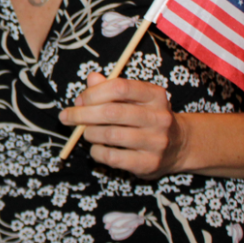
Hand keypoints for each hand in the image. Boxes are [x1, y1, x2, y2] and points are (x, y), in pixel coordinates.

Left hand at [59, 72, 187, 177]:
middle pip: (112, 112)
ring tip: (85, 132)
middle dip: (82, 114)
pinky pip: (112, 157)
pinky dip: (96, 151)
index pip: (120, 87)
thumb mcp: (135, 98)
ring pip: (110, 135)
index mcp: (155, 95)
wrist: (178, 146)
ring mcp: (156, 142)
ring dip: (89, 133)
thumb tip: (91, 79)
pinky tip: (96, 148)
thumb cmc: (145, 117)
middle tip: (66, 117)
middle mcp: (159, 117)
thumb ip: (111, 87)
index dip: (94, 93)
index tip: (79, 100)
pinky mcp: (148, 163)